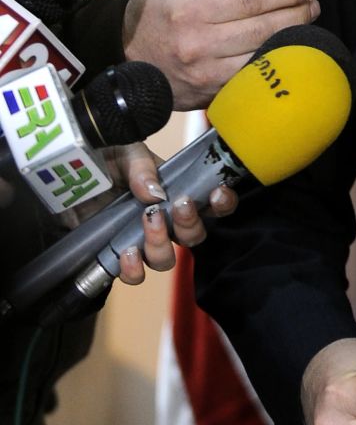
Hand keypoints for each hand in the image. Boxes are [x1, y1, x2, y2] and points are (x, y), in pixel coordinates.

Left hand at [69, 142, 237, 283]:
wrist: (63, 173)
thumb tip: (156, 192)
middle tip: (177, 207)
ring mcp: (141, 239)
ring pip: (166, 259)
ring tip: (145, 225)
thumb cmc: (102, 157)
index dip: (222, 203)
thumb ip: (141, 167)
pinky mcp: (116, 254)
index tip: (215, 194)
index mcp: (175, 190)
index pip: (211, 203)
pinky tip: (125, 253)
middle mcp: (164, 219)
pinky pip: (134, 275)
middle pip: (193, 236)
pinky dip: (133, 270)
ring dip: (161, 246)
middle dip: (190, 225)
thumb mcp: (124, 150)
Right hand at [122, 0, 320, 108]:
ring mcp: (206, 74)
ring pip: (264, 55)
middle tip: (313, 2)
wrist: (124, 54)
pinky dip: (276, 61)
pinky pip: (254, 77)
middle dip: (297, 12)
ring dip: (293, 37)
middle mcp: (197, 44)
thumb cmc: (156, 8)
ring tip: (306, 20)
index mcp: (187, 9)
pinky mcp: (212, 94)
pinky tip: (287, 46)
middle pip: (264, 27)